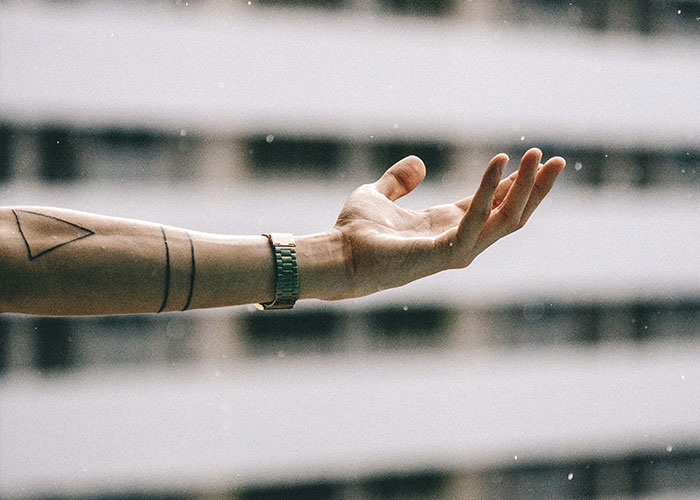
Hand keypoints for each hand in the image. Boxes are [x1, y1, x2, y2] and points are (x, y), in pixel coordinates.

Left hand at [330, 148, 564, 297]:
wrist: (337, 255)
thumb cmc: (354, 232)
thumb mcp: (378, 195)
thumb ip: (398, 180)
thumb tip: (419, 163)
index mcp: (447, 226)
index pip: (493, 205)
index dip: (515, 183)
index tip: (536, 160)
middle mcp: (458, 240)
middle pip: (510, 215)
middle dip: (535, 188)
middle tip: (556, 160)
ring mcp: (456, 250)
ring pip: (505, 220)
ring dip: (525, 188)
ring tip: (538, 157)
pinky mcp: (446, 253)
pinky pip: (477, 218)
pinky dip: (489, 190)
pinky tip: (498, 162)